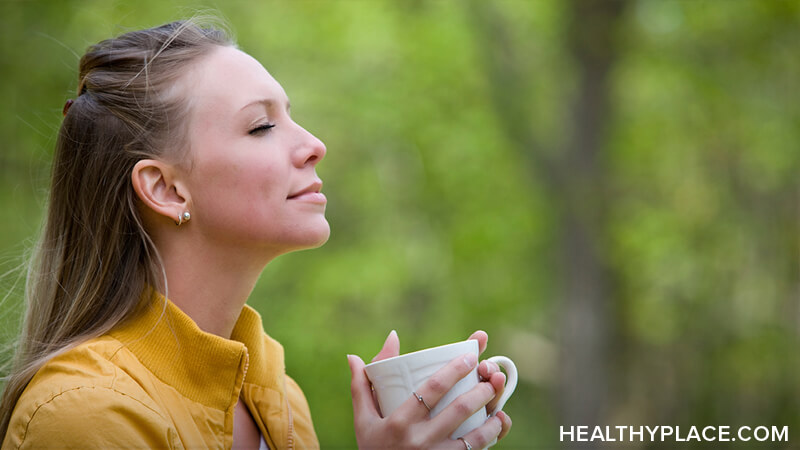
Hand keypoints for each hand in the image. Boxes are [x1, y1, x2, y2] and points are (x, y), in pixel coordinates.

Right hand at [348, 330, 512, 448]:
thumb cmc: (373, 449)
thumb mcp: (363, 421)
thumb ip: (361, 386)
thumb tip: (353, 356)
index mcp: (398, 423)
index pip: (430, 390)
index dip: (453, 370)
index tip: (471, 355)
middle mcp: (419, 442)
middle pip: (458, 410)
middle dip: (481, 390)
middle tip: (491, 375)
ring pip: (475, 437)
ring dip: (492, 416)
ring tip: (499, 400)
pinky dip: (493, 438)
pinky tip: (498, 424)